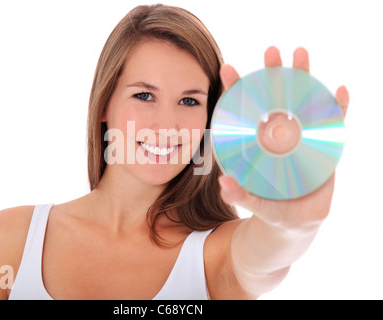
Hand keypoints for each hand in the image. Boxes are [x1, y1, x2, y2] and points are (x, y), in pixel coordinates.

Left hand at [218, 47, 349, 227]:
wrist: (295, 221)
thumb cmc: (270, 207)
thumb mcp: (254, 202)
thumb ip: (240, 195)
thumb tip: (225, 185)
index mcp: (257, 141)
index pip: (244, 110)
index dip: (236, 89)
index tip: (227, 69)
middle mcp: (278, 132)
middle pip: (276, 97)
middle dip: (273, 72)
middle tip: (270, 52)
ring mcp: (302, 135)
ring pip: (304, 101)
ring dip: (304, 77)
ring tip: (301, 54)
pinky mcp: (325, 144)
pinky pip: (333, 122)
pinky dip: (338, 106)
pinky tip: (340, 92)